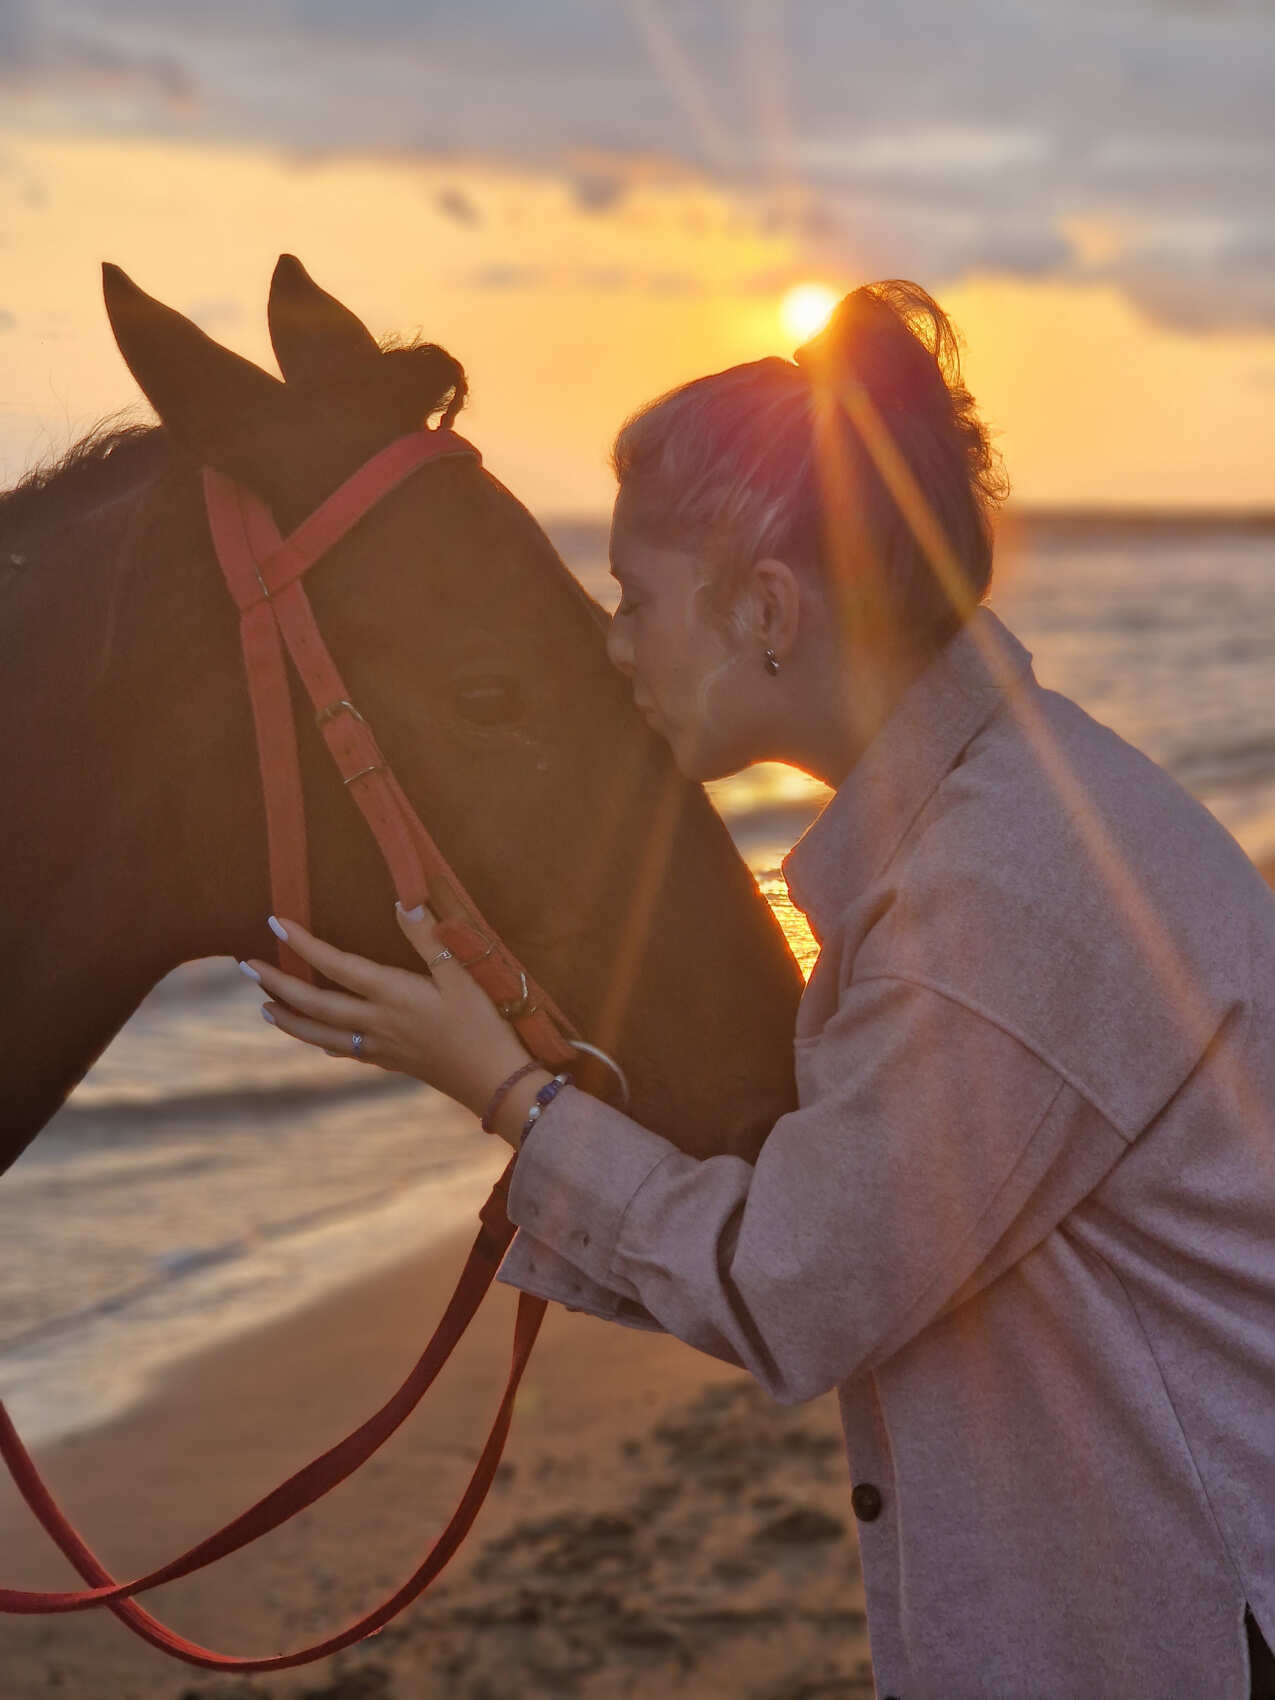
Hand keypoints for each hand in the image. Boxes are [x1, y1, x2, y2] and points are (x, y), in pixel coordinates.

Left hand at [242, 908, 535, 1126]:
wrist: (494, 1082)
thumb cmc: (483, 1025)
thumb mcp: (462, 975)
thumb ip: (429, 939)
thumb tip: (402, 901)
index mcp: (392, 994)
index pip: (336, 965)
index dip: (304, 944)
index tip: (275, 923)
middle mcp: (377, 1022)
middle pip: (315, 1004)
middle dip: (277, 984)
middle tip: (246, 967)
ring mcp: (380, 1046)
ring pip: (321, 1034)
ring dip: (289, 1020)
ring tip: (264, 1008)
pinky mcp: (390, 1062)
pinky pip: (343, 1050)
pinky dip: (320, 1040)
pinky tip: (315, 1038)